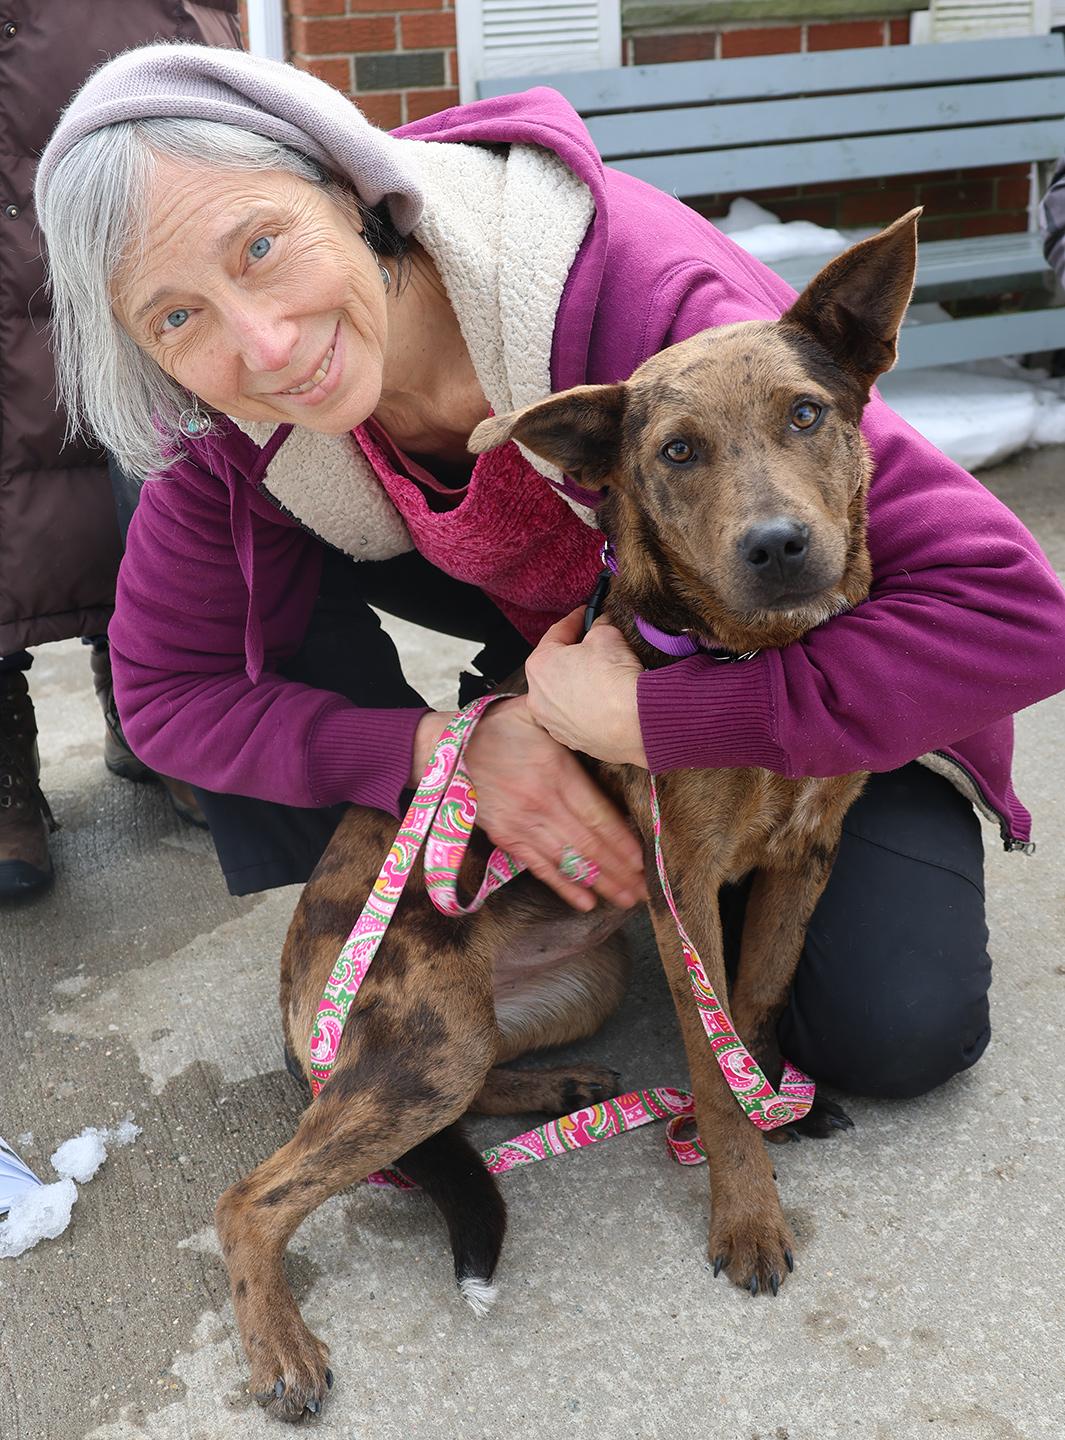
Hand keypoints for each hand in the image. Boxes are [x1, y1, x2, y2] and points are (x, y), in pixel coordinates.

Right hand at [461, 695, 646, 912]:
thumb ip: (567, 720)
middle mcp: (541, 805)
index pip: (595, 815)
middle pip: (588, 844)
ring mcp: (522, 825)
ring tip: (627, 899)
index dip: (621, 841)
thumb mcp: (534, 713)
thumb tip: (601, 720)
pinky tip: (587, 902)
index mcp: (554, 774)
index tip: (642, 860)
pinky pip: (540, 868)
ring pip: (569, 861)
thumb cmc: (495, 727)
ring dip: (601, 883)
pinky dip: (564, 886)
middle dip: (619, 870)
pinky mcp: (506, 838)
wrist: (446, 751)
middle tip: (646, 890)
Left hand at [525, 609, 647, 767]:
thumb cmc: (615, 679)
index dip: (576, 620)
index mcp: (539, 666)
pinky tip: (607, 701)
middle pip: (556, 667)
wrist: (635, 722)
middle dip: (574, 654)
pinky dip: (588, 708)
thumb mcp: (607, 635)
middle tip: (596, 644)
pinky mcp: (573, 741)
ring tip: (604, 675)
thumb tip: (601, 626)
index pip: (557, 633)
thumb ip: (598, 627)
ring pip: (564, 695)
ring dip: (579, 684)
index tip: (586, 614)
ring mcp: (554, 723)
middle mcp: (538, 698)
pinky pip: (578, 717)